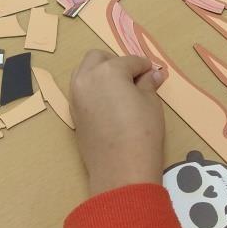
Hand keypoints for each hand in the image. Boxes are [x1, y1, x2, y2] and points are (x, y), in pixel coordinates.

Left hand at [70, 51, 166, 195]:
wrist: (120, 169)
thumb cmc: (142, 132)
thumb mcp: (151, 104)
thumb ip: (148, 84)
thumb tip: (153, 74)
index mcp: (108, 71)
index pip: (130, 61)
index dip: (145, 67)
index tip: (153, 75)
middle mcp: (87, 78)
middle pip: (98, 58)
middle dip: (116, 63)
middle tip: (134, 78)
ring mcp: (76, 96)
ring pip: (84, 72)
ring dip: (101, 73)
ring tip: (120, 90)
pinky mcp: (73, 113)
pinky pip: (81, 90)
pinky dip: (93, 89)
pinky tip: (110, 104)